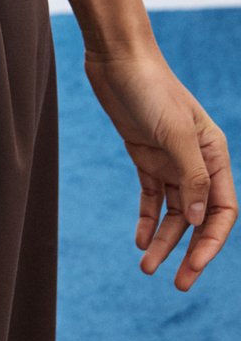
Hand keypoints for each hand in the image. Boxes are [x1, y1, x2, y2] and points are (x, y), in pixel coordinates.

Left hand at [83, 43, 235, 290]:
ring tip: (146, 268)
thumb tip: (200, 218)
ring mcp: (169, 160)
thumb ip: (191, 175)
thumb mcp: (175, 132)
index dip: (212, 241)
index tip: (195, 266)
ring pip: (173, 212)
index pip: (223, 209)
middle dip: (189, 251)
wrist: (117, 57)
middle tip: (177, 283)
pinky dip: (146, 220)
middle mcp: (195, 161)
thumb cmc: (151, 87)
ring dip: (163, 241)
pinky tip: (139, 241)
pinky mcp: (144, 156)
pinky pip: (150, 197)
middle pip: (199, 217)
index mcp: (213, 154)